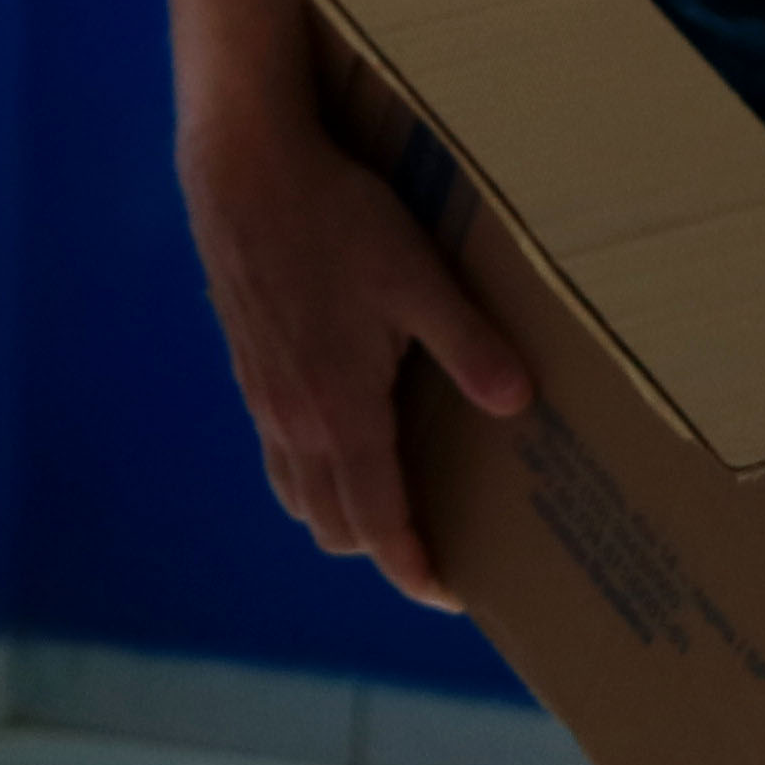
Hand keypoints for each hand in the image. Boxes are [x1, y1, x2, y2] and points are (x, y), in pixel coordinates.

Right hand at [177, 104, 537, 605]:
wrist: (245, 171)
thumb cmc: (336, 220)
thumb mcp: (419, 278)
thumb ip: (469, 347)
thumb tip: (518, 403)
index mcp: (340, 412)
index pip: (376, 523)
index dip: (411, 568)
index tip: (445, 593)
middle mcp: (293, 420)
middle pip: (331, 524)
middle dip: (380, 547)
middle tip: (433, 543)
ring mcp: (263, 398)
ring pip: (297, 493)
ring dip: (339, 513)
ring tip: (388, 500)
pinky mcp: (249, 369)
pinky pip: (277, 452)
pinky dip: (311, 472)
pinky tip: (341, 434)